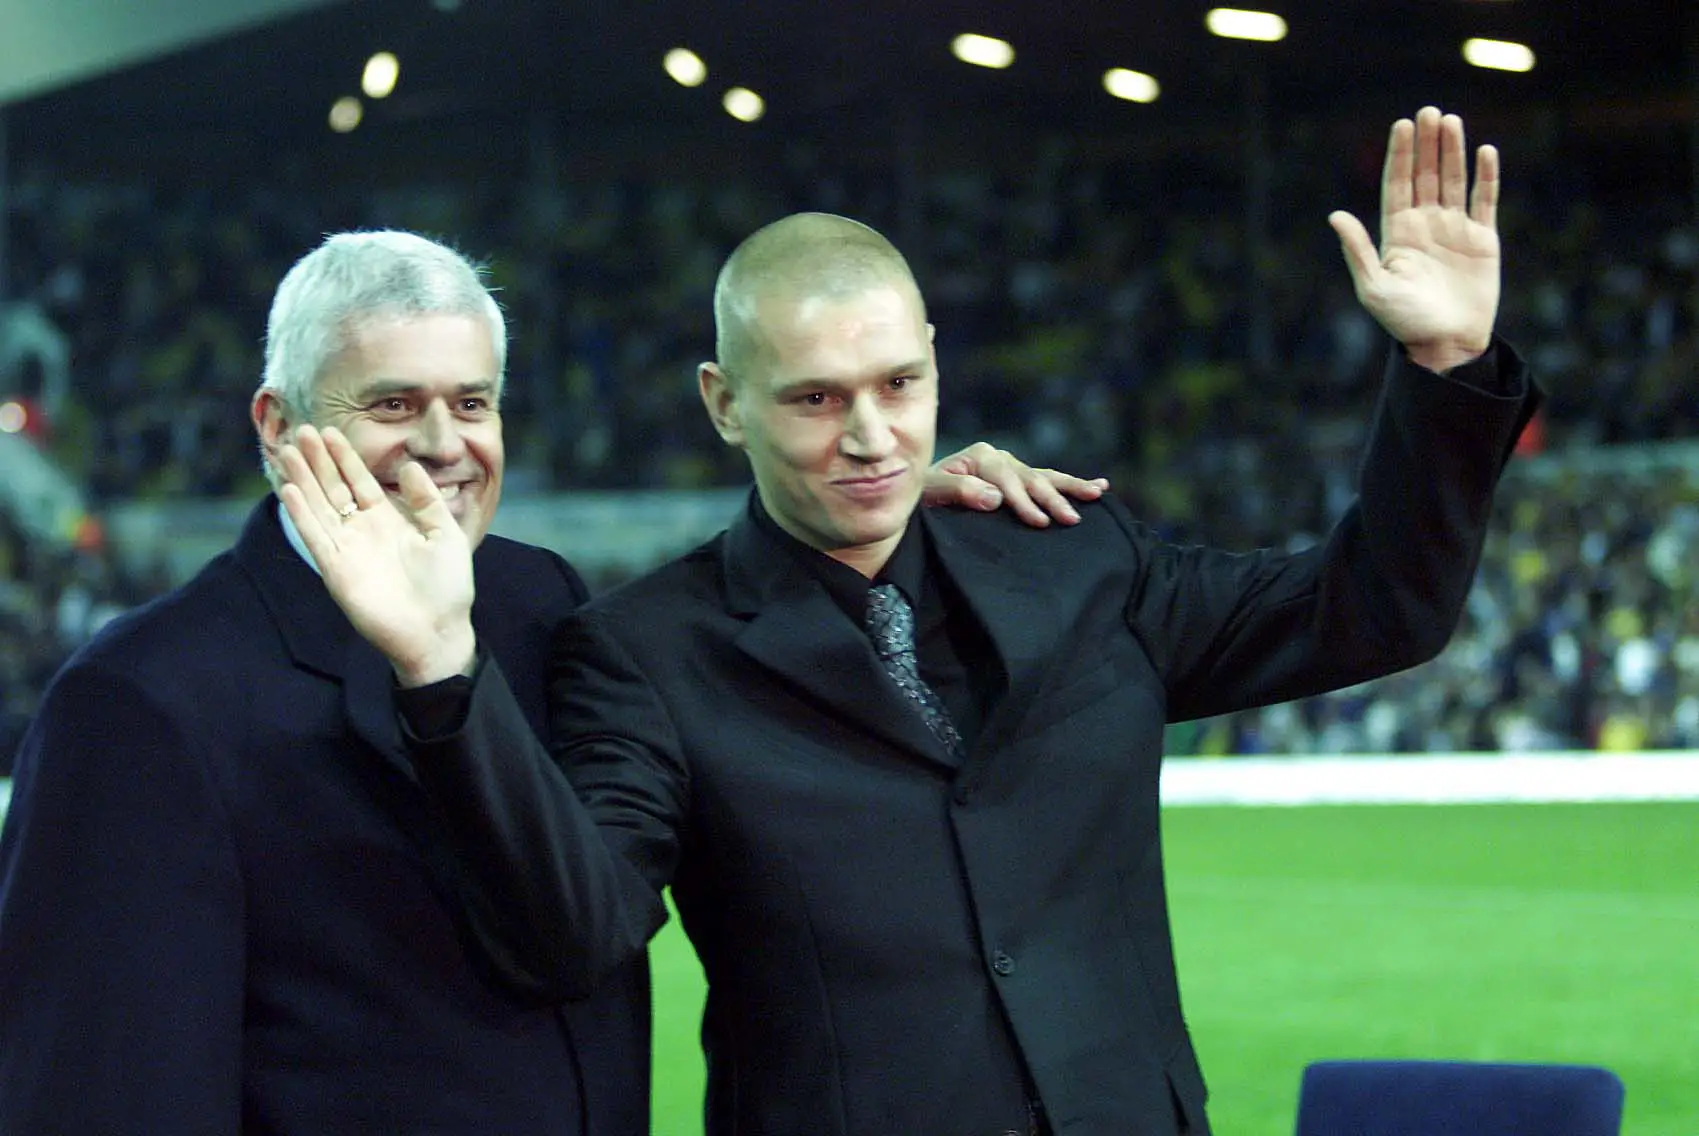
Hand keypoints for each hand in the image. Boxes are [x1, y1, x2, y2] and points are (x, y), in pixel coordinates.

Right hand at [274, 425, 476, 686]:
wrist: (438, 630)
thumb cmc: (447, 587)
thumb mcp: (445, 533)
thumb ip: (427, 499)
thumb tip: (411, 465)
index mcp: (388, 521)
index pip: (359, 481)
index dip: (344, 457)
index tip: (329, 431)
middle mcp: (363, 531)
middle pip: (334, 488)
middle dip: (318, 460)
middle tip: (302, 430)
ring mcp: (348, 550)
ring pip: (319, 507)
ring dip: (302, 480)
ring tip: (288, 451)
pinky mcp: (337, 570)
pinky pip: (316, 536)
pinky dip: (302, 514)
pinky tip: (289, 490)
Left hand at [923, 442, 1108, 526]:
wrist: (917, 500)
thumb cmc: (921, 497)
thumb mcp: (930, 491)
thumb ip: (959, 490)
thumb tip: (995, 497)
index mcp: (980, 456)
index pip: (1007, 481)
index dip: (1023, 502)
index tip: (1039, 522)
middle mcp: (999, 458)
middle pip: (1031, 479)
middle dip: (1052, 499)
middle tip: (1070, 519)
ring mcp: (1011, 468)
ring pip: (1045, 478)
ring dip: (1071, 488)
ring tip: (1097, 493)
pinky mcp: (1018, 482)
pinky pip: (1047, 482)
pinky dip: (1072, 485)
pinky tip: (1100, 487)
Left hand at [1330, 106, 1500, 373]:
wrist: (1445, 344)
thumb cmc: (1404, 321)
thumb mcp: (1374, 287)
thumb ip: (1357, 250)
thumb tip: (1335, 215)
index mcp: (1396, 233)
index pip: (1397, 184)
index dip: (1400, 155)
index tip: (1402, 124)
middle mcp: (1425, 225)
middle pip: (1425, 175)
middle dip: (1427, 144)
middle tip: (1429, 112)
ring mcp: (1454, 229)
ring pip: (1453, 181)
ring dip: (1453, 152)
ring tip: (1452, 121)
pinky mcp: (1483, 240)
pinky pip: (1485, 201)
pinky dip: (1486, 176)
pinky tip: (1485, 151)